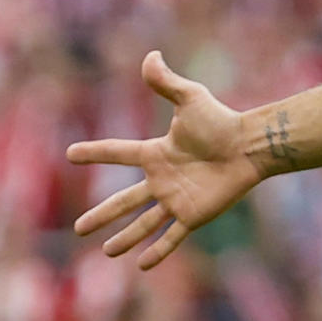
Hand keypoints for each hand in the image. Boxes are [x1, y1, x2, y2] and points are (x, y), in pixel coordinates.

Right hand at [67, 51, 263, 269]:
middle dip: (101, 215)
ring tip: (106, 251)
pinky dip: (158, 250)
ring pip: (143, 224)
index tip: (71, 155)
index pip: (118, 153)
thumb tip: (150, 55)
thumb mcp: (190, 98)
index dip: (95, 153)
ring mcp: (177, 199)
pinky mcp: (194, 215)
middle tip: (78, 228)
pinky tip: (143, 265)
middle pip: (123, 201)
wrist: (250, 146)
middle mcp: (163, 179)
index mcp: (156, 153)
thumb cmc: (222, 121)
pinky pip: (172, 236)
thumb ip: (167, 82)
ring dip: (125, 238)